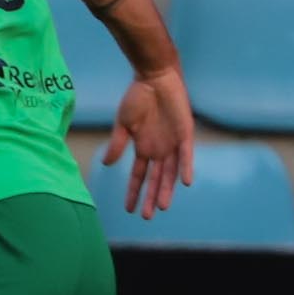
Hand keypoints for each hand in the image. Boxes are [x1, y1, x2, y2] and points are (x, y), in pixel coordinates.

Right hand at [102, 67, 194, 219]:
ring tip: (162, 206)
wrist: (154, 78)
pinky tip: (185, 182)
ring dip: (167, 189)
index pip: (139, 177)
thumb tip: (107, 165)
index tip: (129, 210)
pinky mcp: (185, 134)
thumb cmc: (137, 97)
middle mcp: (159, 150)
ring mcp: (173, 144)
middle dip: (151, 198)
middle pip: (156, 180)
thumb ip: (117, 144)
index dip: (133, 193)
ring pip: (171, 173)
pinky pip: (186, 155)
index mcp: (144, 149)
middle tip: (147, 217)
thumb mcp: (123, 123)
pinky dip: (186, 168)